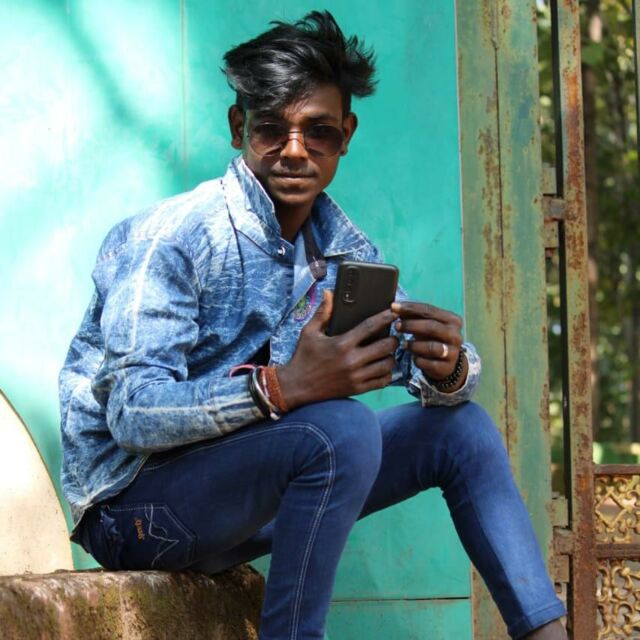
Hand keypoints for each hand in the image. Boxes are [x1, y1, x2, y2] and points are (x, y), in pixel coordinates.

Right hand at [277, 291, 398, 408]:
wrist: (296, 386)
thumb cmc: (303, 357)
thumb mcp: (309, 332)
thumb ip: (323, 313)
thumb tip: (329, 293)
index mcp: (342, 343)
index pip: (370, 327)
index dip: (385, 318)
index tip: (393, 313)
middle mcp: (351, 360)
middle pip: (385, 346)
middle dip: (393, 339)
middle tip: (393, 336)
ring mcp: (356, 376)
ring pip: (387, 365)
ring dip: (391, 357)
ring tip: (388, 352)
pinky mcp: (357, 389)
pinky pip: (381, 382)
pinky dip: (386, 374)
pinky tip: (383, 368)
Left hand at [391, 301, 467, 391]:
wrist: (446, 362)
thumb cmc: (432, 338)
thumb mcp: (426, 324)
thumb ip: (413, 315)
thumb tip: (394, 307)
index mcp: (452, 320)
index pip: (429, 310)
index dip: (410, 308)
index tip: (393, 307)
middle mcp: (455, 335)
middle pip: (431, 327)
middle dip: (411, 325)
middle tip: (396, 326)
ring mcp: (453, 352)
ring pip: (431, 347)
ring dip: (414, 345)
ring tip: (403, 344)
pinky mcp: (446, 368)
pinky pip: (429, 363)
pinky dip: (418, 360)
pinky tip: (413, 357)